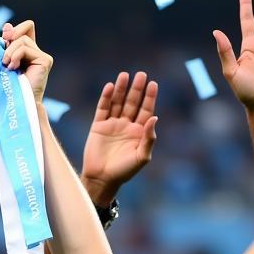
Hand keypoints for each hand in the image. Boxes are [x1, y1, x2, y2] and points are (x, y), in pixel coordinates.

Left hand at [1, 20, 52, 104]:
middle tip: (4, 57)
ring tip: (8, 66)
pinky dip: (15, 55)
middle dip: (10, 41)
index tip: (4, 38)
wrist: (18, 103)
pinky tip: (14, 67)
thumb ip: (6, 44)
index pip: (26, 27)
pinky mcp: (45, 60)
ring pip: (22, 40)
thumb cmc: (9, 87)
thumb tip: (7, 25)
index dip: (15, 29)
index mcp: (27, 52)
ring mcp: (42, 56)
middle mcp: (36, 53)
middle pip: (23, 31)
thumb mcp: (4, 60)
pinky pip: (26, 47)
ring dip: (10, 52)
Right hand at [80, 71, 158, 205]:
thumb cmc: (124, 171)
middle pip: (133, 103)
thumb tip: (155, 118)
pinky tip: (110, 87)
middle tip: (141, 74)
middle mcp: (126, 125)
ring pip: (117, 102)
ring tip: (124, 75)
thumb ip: (149, 139)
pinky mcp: (98, 126)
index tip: (152, 84)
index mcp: (139, 132)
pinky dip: (106, 98)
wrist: (102, 179)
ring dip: (121, 89)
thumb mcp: (141, 157)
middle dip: (137, 89)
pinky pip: (102, 109)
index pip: (146, 110)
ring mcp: (112, 125)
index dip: (149, 97)